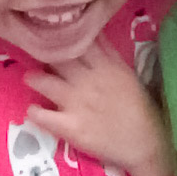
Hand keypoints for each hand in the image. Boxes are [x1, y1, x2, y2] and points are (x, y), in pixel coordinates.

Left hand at [25, 35, 174, 175]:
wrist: (147, 144)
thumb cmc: (138, 108)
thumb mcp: (126, 74)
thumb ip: (108, 53)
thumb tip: (92, 30)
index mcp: (106, 65)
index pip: (79, 41)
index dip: (61, 35)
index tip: (51, 32)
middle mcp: (90, 80)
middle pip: (59, 58)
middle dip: (44, 54)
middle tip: (34, 53)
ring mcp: (80, 103)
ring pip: (47, 83)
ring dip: (35, 78)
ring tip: (30, 78)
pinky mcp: (73, 127)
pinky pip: (46, 117)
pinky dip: (36, 113)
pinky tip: (33, 110)